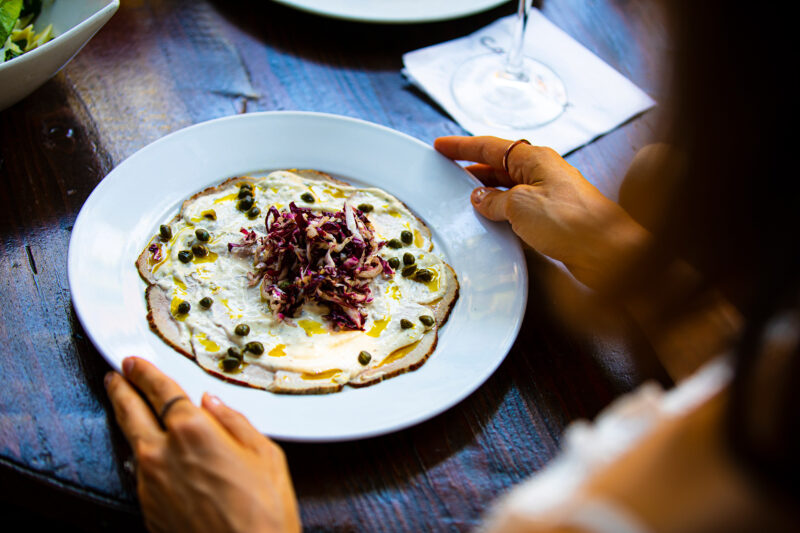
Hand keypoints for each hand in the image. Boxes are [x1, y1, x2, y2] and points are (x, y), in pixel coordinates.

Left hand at [105, 357, 299, 532]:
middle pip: (130, 410)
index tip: (135, 363)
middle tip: (116, 376)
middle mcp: (162, 453)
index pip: (160, 390)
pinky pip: (140, 471)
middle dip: (121, 388)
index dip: (145, 373)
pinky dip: (142, 455)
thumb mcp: (265, 455)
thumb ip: (235, 422)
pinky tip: (150, 453)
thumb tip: (215, 405)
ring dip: (129, 421)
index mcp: (193, 430)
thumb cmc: (262, 513)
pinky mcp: (147, 508)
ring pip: (132, 441)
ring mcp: (149, 483)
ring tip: (129, 409)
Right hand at [434, 136, 650, 290]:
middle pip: (499, 165)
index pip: (490, 146)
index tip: (441, 146)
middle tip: (446, 173)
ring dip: (486, 192)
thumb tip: (480, 198)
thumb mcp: (521, 206)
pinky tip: (491, 220)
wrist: (608, 252)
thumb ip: (495, 200)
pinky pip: (519, 207)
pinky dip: (501, 210)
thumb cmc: (570, 222)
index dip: (462, 147)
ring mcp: (550, 194)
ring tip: (462, 199)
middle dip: (472, 168)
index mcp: (535, 159)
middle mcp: (543, 172)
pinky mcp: (554, 217)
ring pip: (509, 187)